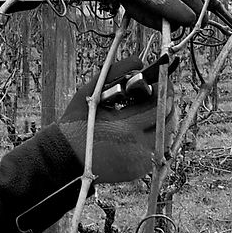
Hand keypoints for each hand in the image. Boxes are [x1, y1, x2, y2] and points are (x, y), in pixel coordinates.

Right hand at [57, 56, 171, 183]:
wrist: (63, 157)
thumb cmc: (75, 122)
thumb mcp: (91, 92)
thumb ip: (115, 72)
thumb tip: (139, 61)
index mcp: (126, 127)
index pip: (160, 105)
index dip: (165, 90)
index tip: (163, 79)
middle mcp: (137, 147)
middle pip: (168, 122)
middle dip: (167, 104)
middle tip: (159, 92)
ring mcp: (139, 162)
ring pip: (165, 137)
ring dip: (161, 121)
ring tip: (150, 108)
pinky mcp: (138, 171)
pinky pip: (155, 150)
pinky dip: (152, 137)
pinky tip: (141, 127)